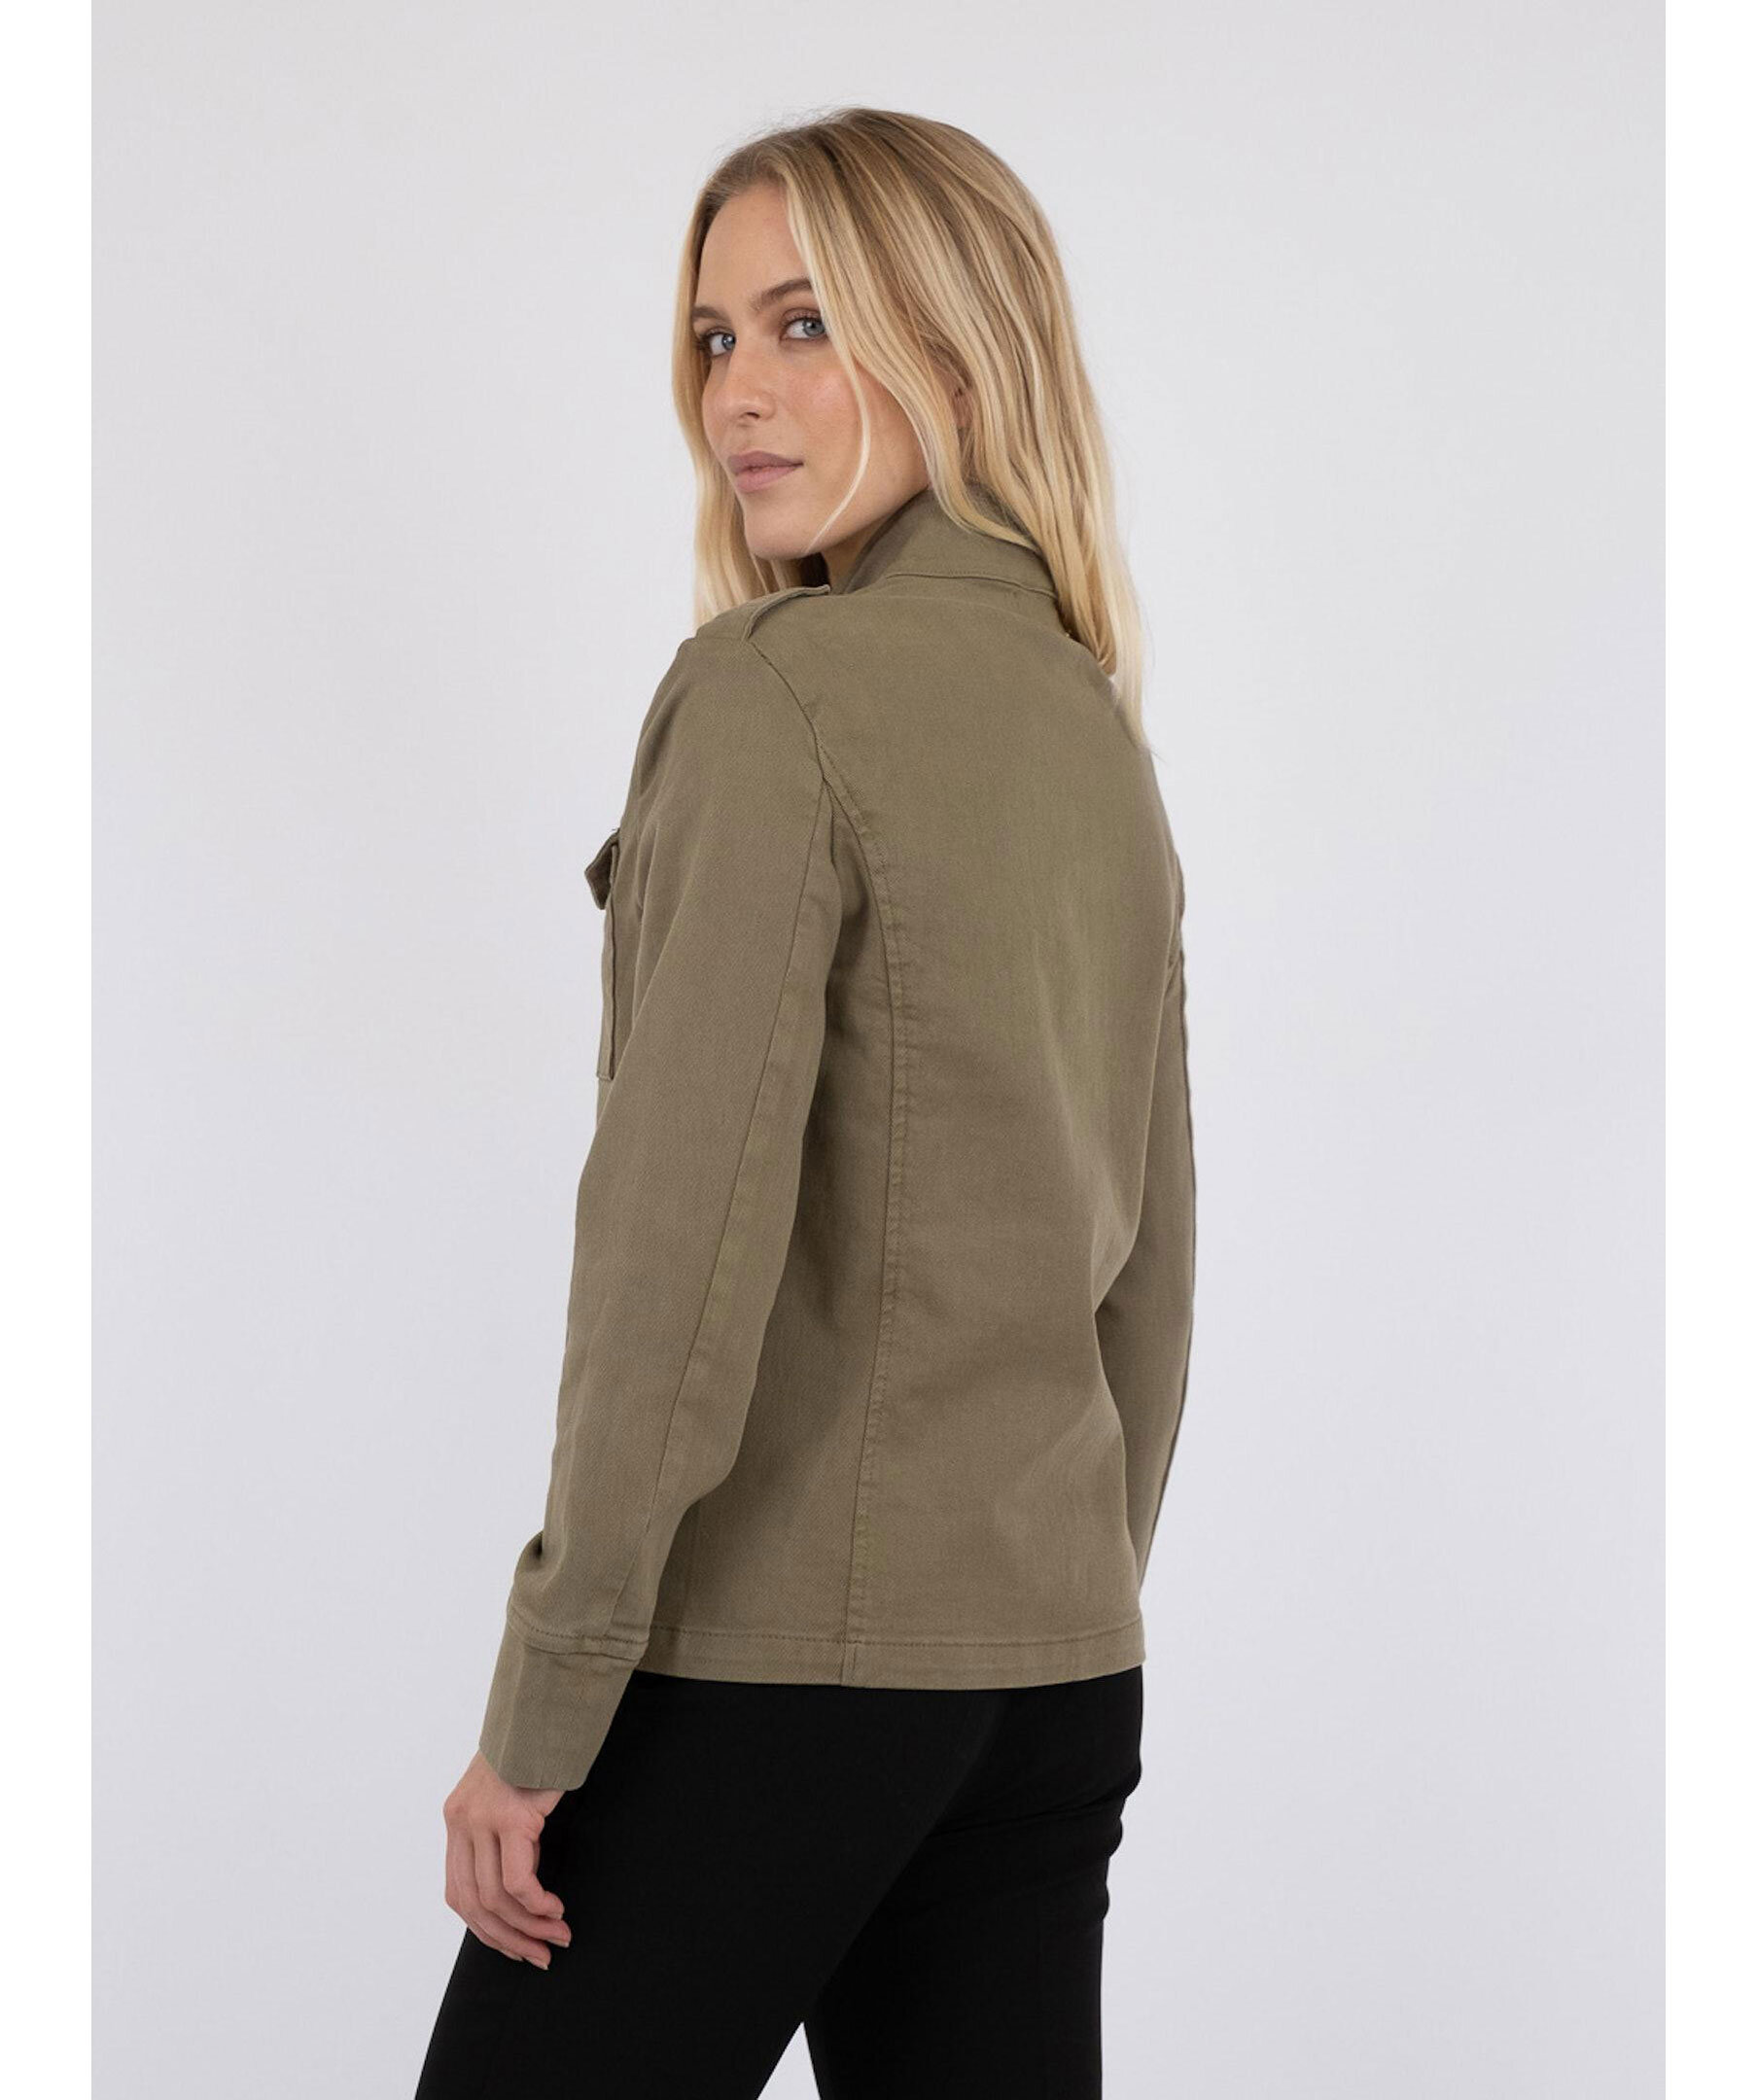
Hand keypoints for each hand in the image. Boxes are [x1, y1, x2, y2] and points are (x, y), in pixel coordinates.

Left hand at [442, 1751, 570, 1966]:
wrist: (548, 1709)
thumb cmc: (535, 1753)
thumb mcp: (506, 1798)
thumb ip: (501, 1838)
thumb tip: (520, 1891)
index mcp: (456, 1819)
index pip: (458, 1894)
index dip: (486, 1930)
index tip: (517, 1947)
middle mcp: (461, 1821)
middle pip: (474, 1904)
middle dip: (509, 1938)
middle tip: (541, 1956)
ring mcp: (483, 1819)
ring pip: (496, 1898)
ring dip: (529, 1926)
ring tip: (558, 1935)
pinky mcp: (512, 1817)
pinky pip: (519, 1881)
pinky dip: (537, 1904)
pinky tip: (556, 1908)